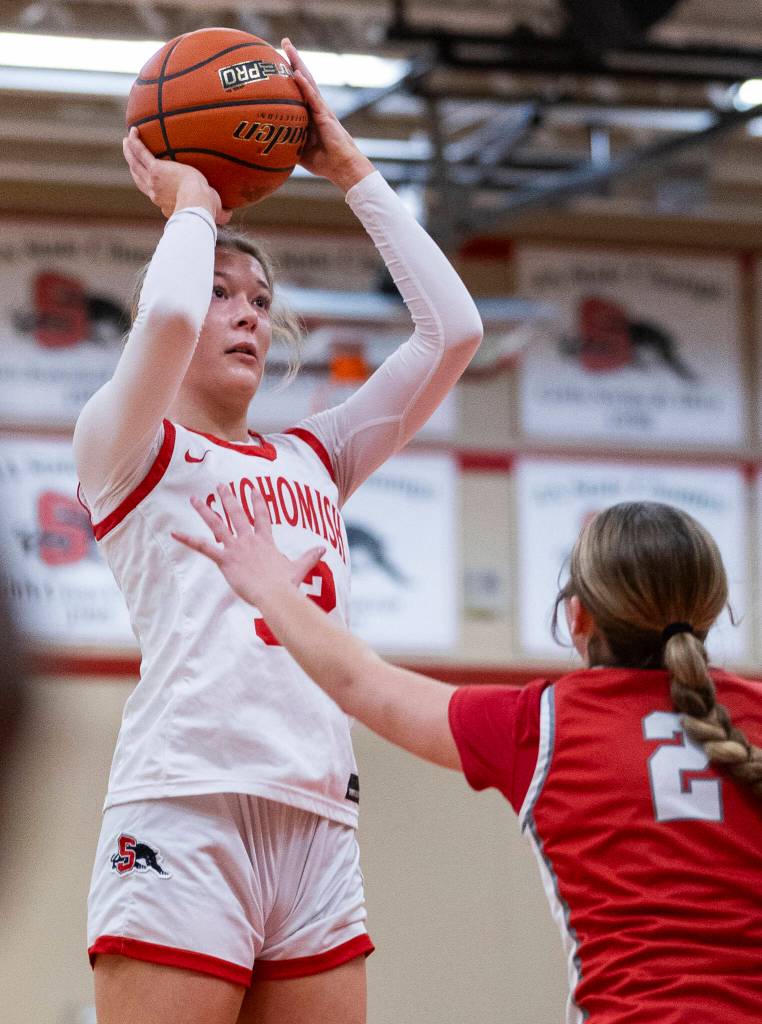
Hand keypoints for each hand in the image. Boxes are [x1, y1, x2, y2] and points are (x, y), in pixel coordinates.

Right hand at [123, 127, 231, 224]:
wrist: (197, 205)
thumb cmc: (207, 211)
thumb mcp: (214, 212)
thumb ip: (221, 214)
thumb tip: (229, 215)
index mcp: (166, 203)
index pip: (157, 195)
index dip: (154, 188)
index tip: (155, 183)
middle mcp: (155, 193)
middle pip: (140, 179)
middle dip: (135, 168)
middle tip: (131, 158)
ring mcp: (153, 182)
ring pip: (136, 165)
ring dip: (129, 153)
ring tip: (127, 141)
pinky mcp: (156, 170)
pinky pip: (142, 153)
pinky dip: (135, 143)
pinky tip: (133, 132)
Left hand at [171, 485, 324, 606]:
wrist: (276, 593)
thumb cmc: (287, 584)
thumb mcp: (300, 568)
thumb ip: (310, 556)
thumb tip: (324, 549)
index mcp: (265, 541)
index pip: (261, 517)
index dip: (257, 502)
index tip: (253, 488)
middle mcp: (249, 539)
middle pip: (236, 513)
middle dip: (228, 498)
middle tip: (220, 484)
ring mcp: (236, 547)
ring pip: (217, 524)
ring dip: (205, 511)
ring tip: (194, 499)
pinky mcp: (225, 559)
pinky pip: (203, 547)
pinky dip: (188, 540)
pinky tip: (175, 533)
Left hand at [282, 38, 374, 191]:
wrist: (342, 167)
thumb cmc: (325, 162)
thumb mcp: (300, 152)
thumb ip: (287, 144)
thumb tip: (268, 145)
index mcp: (311, 114)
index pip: (298, 89)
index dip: (290, 74)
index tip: (278, 60)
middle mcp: (316, 107)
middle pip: (303, 78)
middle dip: (294, 59)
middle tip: (284, 42)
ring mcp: (321, 109)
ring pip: (308, 81)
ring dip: (298, 63)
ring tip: (288, 47)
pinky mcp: (326, 116)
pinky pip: (313, 98)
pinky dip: (305, 85)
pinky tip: (297, 73)